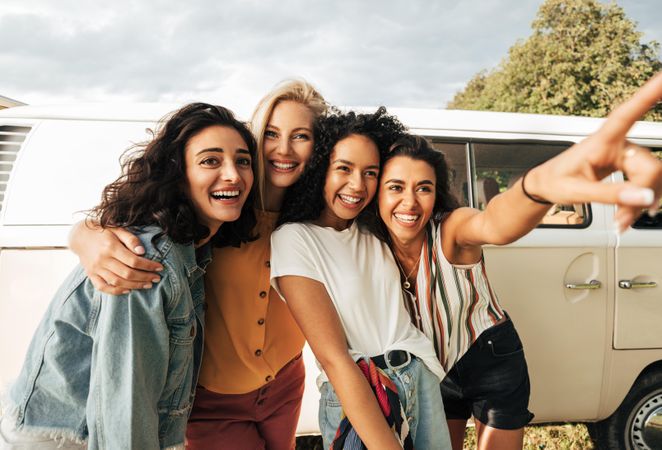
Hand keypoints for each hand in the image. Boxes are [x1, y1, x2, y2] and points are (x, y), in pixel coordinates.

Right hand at [69, 220, 163, 294]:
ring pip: (117, 282)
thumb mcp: (118, 229)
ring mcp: (96, 269)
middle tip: (156, 278)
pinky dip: (116, 292)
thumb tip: (143, 252)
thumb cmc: (104, 231)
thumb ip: (131, 239)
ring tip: (148, 285)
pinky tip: (128, 290)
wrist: (80, 236)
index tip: (160, 268)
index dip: (149, 266)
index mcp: (111, 247)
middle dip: (145, 278)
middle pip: (127, 274)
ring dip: (135, 286)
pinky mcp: (91, 275)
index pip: (134, 261)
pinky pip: (103, 287)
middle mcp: (102, 259)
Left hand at [526, 72, 661, 230]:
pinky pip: (648, 186)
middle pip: (650, 168)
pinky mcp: (630, 167)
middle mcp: (619, 144)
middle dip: (641, 196)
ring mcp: (626, 155)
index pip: (627, 113)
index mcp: (601, 141)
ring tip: (620, 220)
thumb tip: (645, 197)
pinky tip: (627, 215)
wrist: (546, 186)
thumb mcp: (576, 192)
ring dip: (640, 204)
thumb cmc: (555, 182)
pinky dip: (640, 204)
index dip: (650, 92)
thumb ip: (610, 195)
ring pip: (653, 179)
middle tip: (621, 220)